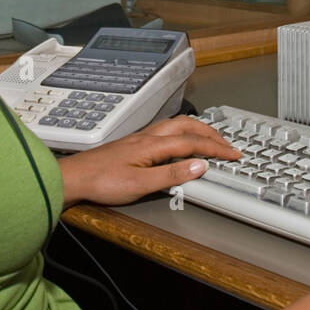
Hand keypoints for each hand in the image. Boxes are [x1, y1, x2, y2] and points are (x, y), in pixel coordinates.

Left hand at [57, 115, 242, 207]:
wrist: (75, 177)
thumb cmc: (102, 182)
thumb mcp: (141, 184)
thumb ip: (172, 175)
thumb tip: (199, 165)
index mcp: (153, 145)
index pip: (193, 143)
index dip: (216, 149)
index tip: (233, 154)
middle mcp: (149, 137)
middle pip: (187, 126)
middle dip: (211, 133)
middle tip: (227, 144)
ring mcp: (141, 138)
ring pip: (176, 125)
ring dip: (197, 130)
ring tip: (210, 138)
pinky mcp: (134, 143)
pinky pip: (166, 130)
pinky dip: (183, 132)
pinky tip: (181, 140)